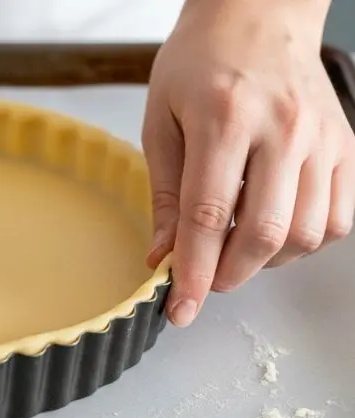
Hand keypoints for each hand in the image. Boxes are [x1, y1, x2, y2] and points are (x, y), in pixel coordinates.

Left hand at [142, 0, 353, 327]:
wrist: (256, 16)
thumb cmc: (198, 62)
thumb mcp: (161, 121)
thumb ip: (167, 193)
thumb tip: (164, 257)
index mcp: (225, 119)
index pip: (210, 217)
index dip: (194, 273)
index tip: (180, 309)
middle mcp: (282, 131)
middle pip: (265, 235)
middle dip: (228, 275)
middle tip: (204, 278)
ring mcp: (322, 140)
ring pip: (306, 235)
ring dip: (266, 261)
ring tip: (235, 247)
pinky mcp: (346, 147)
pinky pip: (338, 220)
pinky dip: (304, 242)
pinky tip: (273, 228)